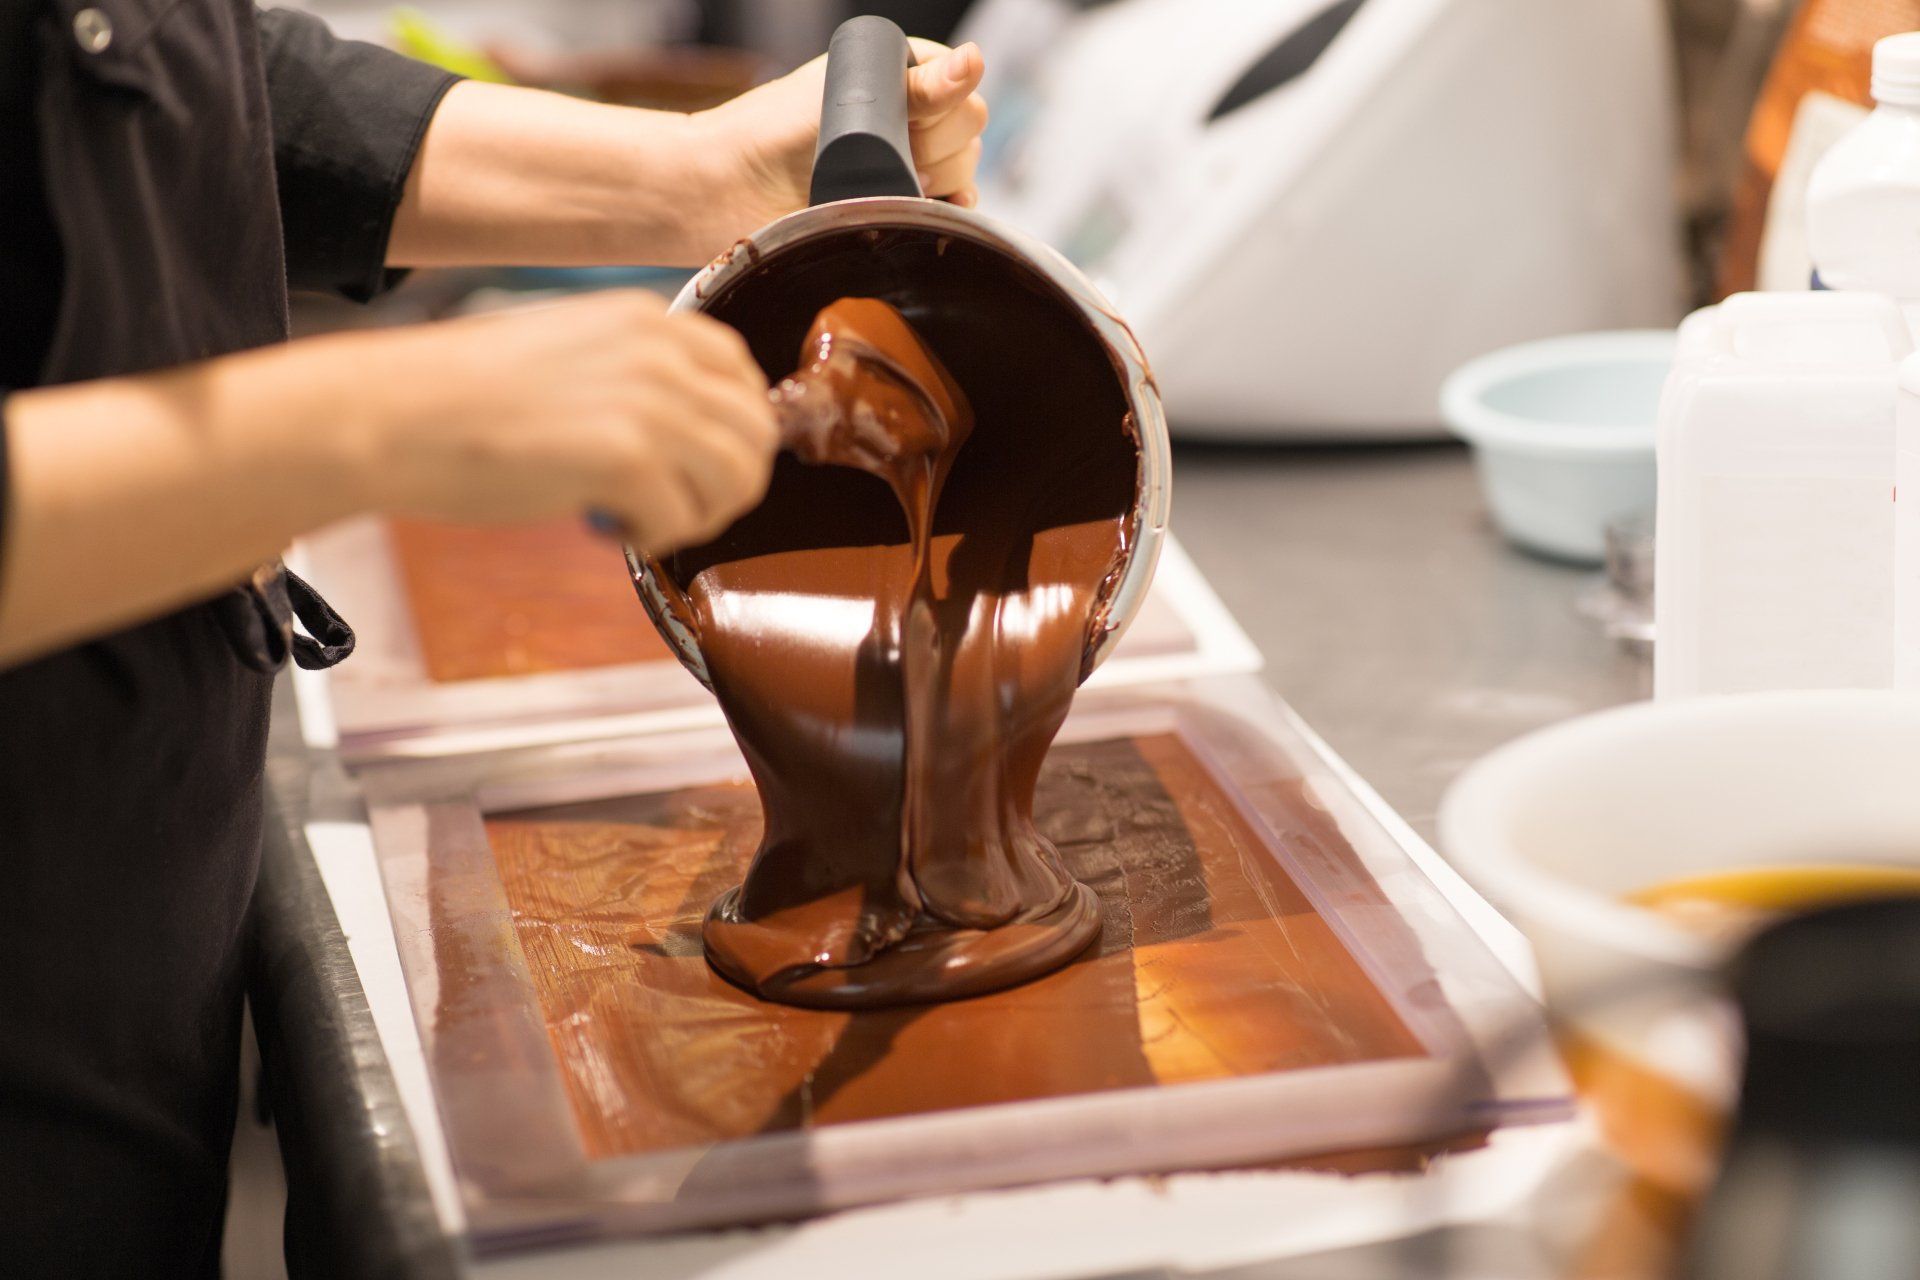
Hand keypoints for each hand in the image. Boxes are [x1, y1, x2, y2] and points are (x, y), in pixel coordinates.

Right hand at [354, 290, 776, 553]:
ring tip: (637, 515)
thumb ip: (636, 374)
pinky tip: (602, 523)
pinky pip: (683, 519)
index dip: (732, 431)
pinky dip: (651, 537)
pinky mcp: (625, 456)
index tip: (692, 464)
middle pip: (756, 433)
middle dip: (724, 483)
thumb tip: (690, 429)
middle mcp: (658, 351)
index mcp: (646, 319)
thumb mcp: (569, 351)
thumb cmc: (462, 397)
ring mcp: (647, 401)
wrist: (392, 416)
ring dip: (696, 514)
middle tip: (668, 503)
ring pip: (737, 479)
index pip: (743, 375)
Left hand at [694, 40, 988, 248]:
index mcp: (897, 73)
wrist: (729, 192)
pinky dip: (947, 210)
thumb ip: (915, 87)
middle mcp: (906, 114)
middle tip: (895, 158)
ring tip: (892, 184)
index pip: (961, 86)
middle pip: (969, 130)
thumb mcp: (848, 99)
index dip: (944, 109)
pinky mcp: (897, 204)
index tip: (907, 124)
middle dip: (940, 148)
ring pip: (964, 168)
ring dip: (940, 180)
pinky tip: (930, 206)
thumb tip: (975, 61)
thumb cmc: (773, 134)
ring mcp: (905, 160)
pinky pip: (949, 208)